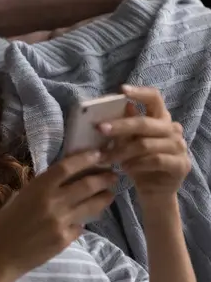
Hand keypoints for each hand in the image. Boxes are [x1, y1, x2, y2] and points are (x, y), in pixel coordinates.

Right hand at [0, 150, 116, 274]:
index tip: (97, 154)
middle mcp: (52, 202)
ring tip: (109, 194)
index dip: (85, 159)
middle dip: (104, 178)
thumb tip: (64, 179)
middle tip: (112, 176)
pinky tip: (83, 219)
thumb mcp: (21, 197)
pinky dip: (83, 221)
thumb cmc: (6, 222)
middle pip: (87, 185)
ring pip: (92, 205)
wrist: (2, 254)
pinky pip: (81, 225)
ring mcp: (61, 222)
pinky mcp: (65, 239)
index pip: (66, 167)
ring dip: (104, 198)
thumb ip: (42, 188)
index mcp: (38, 188)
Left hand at [98, 85, 190, 200]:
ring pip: (146, 144)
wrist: (154, 190)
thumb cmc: (138, 163)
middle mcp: (172, 129)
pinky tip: (124, 168)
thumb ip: (124, 126)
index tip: (121, 90)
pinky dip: (136, 164)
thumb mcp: (128, 143)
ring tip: (105, 157)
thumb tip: (115, 108)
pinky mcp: (181, 164)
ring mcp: (179, 147)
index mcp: (160, 119)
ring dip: (122, 151)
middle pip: (145, 122)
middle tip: (99, 129)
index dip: (139, 93)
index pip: (155, 98)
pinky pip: (155, 160)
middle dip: (120, 126)